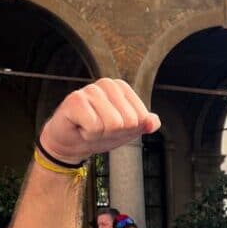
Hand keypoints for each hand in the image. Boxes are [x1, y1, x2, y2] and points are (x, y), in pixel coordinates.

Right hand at [38, 78, 160, 164]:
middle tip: (100, 129)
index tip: (113, 127)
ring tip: (90, 127)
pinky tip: (80, 127)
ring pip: (114, 124)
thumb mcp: (128, 130)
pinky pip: (95, 127)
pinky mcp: (75, 100)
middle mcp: (107, 84)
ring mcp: (90, 90)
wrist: (72, 143)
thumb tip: (154, 121)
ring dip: (101, 134)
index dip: (129, 130)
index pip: (142, 117)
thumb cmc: (99, 133)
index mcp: (122, 88)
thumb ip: (144, 124)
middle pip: (129, 121)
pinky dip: (89, 134)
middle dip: (115, 132)